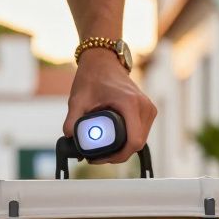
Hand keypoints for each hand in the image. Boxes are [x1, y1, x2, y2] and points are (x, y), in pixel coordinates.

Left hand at [63, 49, 156, 164]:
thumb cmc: (93, 76)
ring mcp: (148, 109)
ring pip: (140, 140)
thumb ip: (71, 121)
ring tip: (103, 150)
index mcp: (131, 103)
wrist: (104, 61)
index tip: (99, 157)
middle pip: (137, 144)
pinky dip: (128, 140)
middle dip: (117, 154)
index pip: (133, 142)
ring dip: (123, 149)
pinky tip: (113, 141)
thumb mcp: (78, 99)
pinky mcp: (147, 110)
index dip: (117, 156)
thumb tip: (70, 140)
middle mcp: (144, 107)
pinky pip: (140, 133)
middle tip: (97, 156)